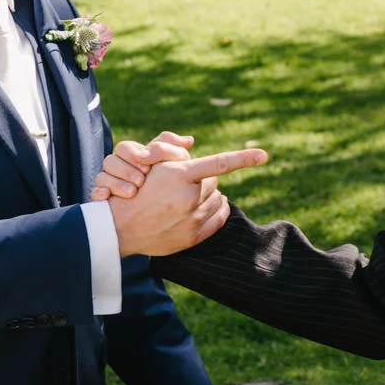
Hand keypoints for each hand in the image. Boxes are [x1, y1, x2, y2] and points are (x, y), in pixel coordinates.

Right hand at [90, 131, 195, 201]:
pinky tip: (109, 198)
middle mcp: (118, 170)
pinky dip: (99, 194)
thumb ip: (178, 152)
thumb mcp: (175, 168)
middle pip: (110, 160)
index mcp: (133, 158)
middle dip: (125, 170)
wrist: (155, 221)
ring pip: (101, 176)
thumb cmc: (168, 188)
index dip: (133, 155)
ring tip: (132, 193)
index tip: (147, 167)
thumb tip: (189, 141)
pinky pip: (94, 194)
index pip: (124, 148)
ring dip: (115, 183)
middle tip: (141, 181)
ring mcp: (109, 185)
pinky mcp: (103, 202)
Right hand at [108, 147, 267, 255]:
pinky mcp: (194, 236)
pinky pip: (218, 219)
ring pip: (217, 200)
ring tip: (190, 196)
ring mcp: (193, 219)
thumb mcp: (152, 165)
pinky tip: (204, 208)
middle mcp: (190, 198)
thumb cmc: (135, 190)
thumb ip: (175, 153)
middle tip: (187, 182)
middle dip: (204, 179)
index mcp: (181, 176)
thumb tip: (196, 148)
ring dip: (209, 196)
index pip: (219, 163)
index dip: (244, 158)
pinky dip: (216, 210)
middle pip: (214, 182)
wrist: (120, 227)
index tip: (263, 155)